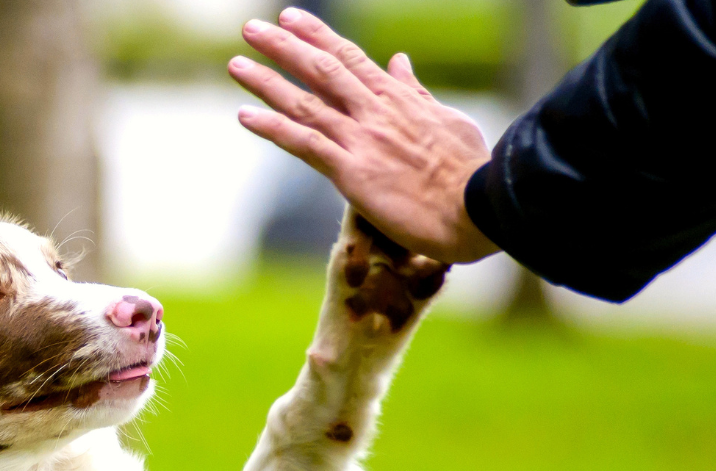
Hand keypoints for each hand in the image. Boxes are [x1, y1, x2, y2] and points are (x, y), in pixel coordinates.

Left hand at [229, 8, 498, 264]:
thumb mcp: (447, 120)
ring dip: (267, 82)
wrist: (479, 207)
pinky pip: (305, 145)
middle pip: (321, 69)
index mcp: (397, 99)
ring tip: (236, 65)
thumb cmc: (471, 171)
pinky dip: (273, 128)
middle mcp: (374, 112)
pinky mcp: (353, 172)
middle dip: (283, 46)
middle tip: (250, 29)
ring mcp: (362, 139)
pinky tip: (245, 116)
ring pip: (305, 102)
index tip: (290, 17)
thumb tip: (400, 62)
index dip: (317, 35)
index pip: (350, 57)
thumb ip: (416, 92)